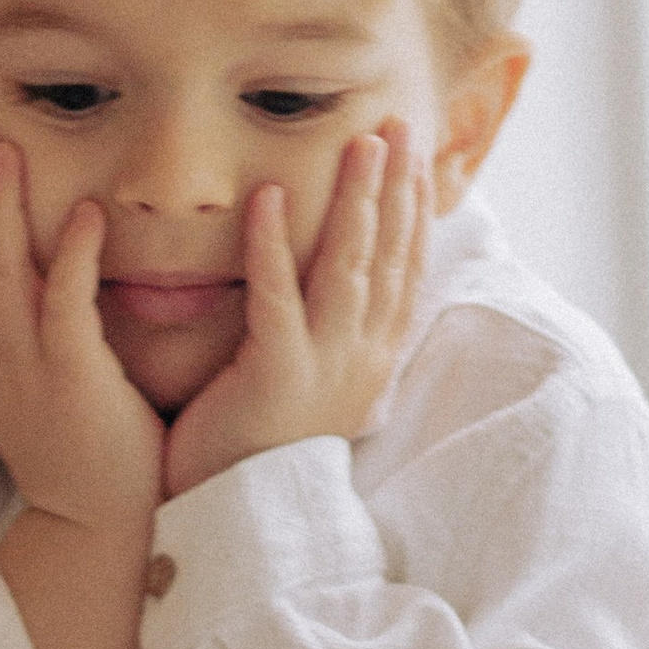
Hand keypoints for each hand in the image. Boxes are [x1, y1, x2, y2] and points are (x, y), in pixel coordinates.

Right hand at [0, 124, 162, 537]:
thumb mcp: (46, 380)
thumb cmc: (83, 451)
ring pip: (2, 271)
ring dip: (2, 206)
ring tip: (5, 147)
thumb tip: (47, 280)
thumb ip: (41, 328)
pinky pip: (66, 309)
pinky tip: (89, 214)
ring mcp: (28, 367)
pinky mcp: (72, 382)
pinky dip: (75, 257)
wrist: (94, 530)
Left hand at [161, 125, 426, 501]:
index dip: (412, 209)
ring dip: (356, 201)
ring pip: (348, 269)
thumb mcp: (310, 388)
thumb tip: (336, 292)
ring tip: (359, 144)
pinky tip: (268, 196)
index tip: (413, 154)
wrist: (234, 523)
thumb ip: (324, 337)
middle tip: (398, 126)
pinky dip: (274, 245)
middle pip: (389, 258)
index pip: (403, 270)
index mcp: (371, 360)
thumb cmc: (257, 451)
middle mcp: (361, 360)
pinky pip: (277, 299)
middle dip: (397, 188)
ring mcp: (325, 369)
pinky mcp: (276, 378)